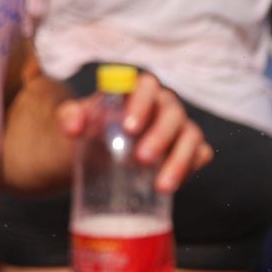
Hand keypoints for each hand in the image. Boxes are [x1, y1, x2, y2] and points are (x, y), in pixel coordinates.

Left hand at [56, 71, 211, 193]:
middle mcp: (163, 105)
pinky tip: (172, 184)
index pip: (146, 85)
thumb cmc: (90, 129)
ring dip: (179, 159)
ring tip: (161, 185)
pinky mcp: (190, 149)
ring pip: (191, 134)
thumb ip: (70, 117)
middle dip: (160, 135)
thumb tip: (74, 127)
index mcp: (136, 90)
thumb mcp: (74, 121)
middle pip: (172, 112)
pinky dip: (192, 166)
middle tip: (140, 159)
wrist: (98, 154)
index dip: (141, 103)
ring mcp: (179, 127)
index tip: (128, 128)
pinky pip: (201, 154)